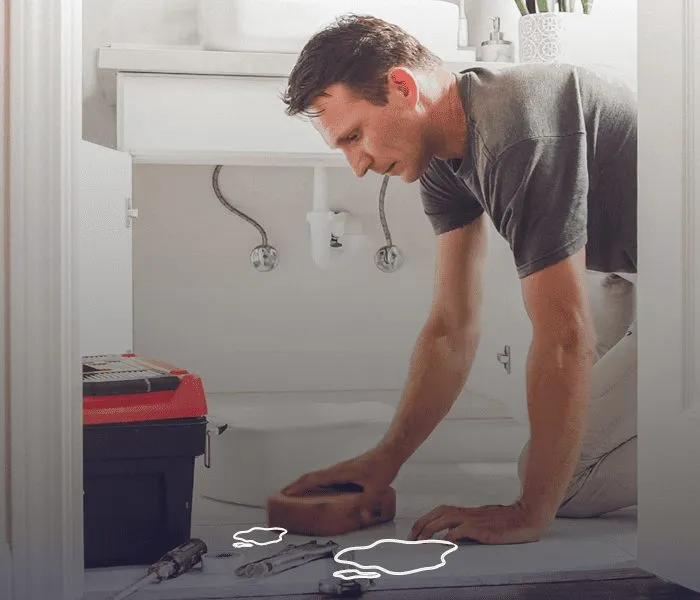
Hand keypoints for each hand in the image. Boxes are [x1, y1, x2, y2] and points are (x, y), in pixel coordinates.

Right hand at [281, 446, 400, 515]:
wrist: (388, 452)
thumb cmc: (381, 466)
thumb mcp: (377, 487)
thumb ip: (368, 503)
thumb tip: (362, 518)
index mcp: (340, 472)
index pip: (314, 479)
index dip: (298, 486)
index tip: (285, 492)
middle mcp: (336, 470)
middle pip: (310, 477)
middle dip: (295, 486)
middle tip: (282, 497)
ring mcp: (339, 470)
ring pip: (317, 477)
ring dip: (304, 485)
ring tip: (294, 497)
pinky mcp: (344, 472)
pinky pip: (324, 479)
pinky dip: (315, 484)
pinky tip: (316, 494)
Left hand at [408, 502, 549, 544]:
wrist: (525, 517)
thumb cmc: (506, 521)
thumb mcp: (484, 521)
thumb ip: (469, 525)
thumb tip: (454, 535)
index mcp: (467, 511)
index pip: (440, 510)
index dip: (426, 519)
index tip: (416, 530)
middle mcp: (468, 513)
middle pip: (438, 513)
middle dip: (422, 524)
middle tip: (412, 537)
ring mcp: (474, 519)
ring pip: (446, 519)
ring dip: (430, 529)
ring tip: (421, 540)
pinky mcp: (482, 528)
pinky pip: (462, 530)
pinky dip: (451, 535)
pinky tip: (444, 542)